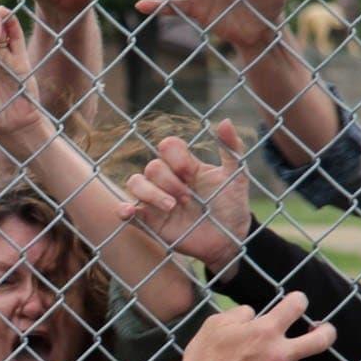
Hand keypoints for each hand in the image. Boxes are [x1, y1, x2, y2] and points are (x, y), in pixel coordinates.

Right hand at [119, 119, 251, 274]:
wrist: (231, 239)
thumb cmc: (232, 206)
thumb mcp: (237, 176)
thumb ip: (232, 149)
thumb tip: (226, 121)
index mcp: (186, 166)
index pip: (168, 146)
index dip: (176, 157)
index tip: (191, 173)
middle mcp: (168, 181)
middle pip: (152, 166)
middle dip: (170, 181)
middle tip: (189, 198)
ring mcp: (156, 201)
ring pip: (135, 183)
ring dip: (151, 193)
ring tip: (172, 207)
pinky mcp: (150, 223)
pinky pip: (128, 212)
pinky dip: (123, 210)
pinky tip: (128, 212)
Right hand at [169, 291, 335, 360]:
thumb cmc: (203, 358)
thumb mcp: (214, 324)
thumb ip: (240, 314)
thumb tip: (254, 315)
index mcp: (265, 331)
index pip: (297, 306)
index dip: (298, 301)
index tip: (296, 303)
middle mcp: (280, 354)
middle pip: (322, 340)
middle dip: (327, 331)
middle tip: (323, 330)